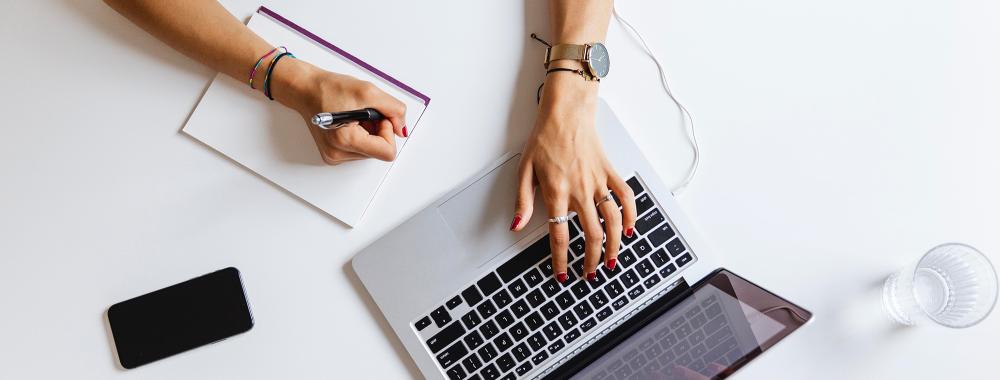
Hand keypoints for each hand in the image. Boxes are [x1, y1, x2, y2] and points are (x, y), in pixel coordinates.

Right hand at [273, 59, 406, 164]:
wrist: (306, 89)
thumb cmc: (330, 88)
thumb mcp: (369, 91)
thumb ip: (394, 109)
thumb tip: (402, 128)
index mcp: (345, 140)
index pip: (387, 152)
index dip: (388, 132)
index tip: (379, 116)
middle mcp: (338, 154)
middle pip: (379, 152)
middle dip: (378, 131)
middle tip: (365, 112)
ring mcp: (334, 156)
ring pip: (371, 151)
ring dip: (370, 133)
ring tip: (355, 116)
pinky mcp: (333, 154)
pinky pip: (360, 150)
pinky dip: (361, 135)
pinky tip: (350, 122)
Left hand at [510, 71, 636, 281]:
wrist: (566, 112)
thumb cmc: (544, 138)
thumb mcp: (524, 169)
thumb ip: (522, 201)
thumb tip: (517, 226)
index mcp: (557, 192)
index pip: (560, 235)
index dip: (561, 259)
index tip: (563, 274)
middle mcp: (581, 190)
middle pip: (592, 234)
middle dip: (592, 259)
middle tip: (590, 273)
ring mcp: (598, 181)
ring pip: (612, 220)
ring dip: (615, 244)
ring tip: (612, 260)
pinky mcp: (610, 172)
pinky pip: (626, 196)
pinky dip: (631, 214)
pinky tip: (629, 229)